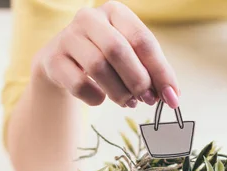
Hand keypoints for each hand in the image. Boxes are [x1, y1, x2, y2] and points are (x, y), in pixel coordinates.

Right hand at [32, 1, 179, 108]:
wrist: (63, 65)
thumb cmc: (106, 60)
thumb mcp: (131, 58)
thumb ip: (153, 73)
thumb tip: (173, 96)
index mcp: (115, 12)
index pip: (142, 40)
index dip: (160, 71)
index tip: (172, 96)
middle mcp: (89, 18)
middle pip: (118, 50)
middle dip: (138, 80)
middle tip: (147, 100)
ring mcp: (67, 37)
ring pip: (98, 67)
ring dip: (119, 92)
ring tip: (128, 102)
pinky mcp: (53, 59)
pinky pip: (78, 84)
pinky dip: (95, 97)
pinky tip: (101, 99)